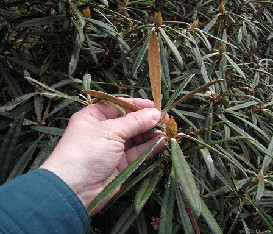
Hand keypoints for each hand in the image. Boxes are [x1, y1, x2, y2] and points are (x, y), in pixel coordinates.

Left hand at [40, 98, 164, 213]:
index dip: (138, 105)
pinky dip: (151, 147)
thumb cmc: (86, 152)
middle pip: (130, 121)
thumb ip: (135, 122)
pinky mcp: (121, 163)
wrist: (74, 190)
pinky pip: (139, 152)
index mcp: (95, 116)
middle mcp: (104, 130)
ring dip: (152, 134)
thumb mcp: (110, 131)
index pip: (120, 105)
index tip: (156, 105)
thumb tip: (156, 113)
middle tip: (167, 120)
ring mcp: (113, 147)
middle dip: (148, 120)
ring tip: (168, 131)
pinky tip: (163, 142)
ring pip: (137, 137)